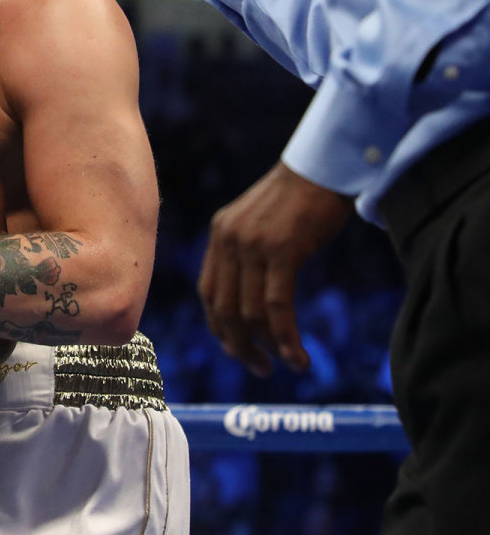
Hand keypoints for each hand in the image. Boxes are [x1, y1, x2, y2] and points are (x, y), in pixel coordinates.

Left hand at [198, 161, 352, 375]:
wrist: (325, 166)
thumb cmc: (302, 198)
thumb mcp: (261, 224)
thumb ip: (249, 253)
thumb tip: (253, 297)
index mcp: (220, 235)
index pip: (208, 292)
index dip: (220, 327)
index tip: (238, 348)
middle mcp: (228, 241)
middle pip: (222, 309)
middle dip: (238, 346)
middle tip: (260, 368)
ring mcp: (252, 245)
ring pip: (249, 312)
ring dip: (267, 347)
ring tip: (286, 365)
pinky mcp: (281, 250)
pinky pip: (277, 306)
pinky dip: (285, 337)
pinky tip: (298, 356)